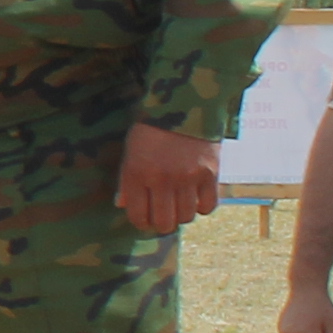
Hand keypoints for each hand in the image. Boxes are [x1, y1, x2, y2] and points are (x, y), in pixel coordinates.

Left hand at [114, 122, 220, 236]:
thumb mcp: (130, 152)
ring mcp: (188, 178)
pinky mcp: (210, 174)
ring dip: (181, 216)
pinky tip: (196, 199)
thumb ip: (126, 181)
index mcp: (138, 174)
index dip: (141, 223)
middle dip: (161, 224)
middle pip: (164, 222)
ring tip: (178, 206)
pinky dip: (202, 207)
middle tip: (162, 218)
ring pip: (186, 217)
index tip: (144, 220)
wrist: (183, 108)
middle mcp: (162, 180)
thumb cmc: (151, 131)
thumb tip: (122, 205)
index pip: (138, 215)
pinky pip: (208, 206)